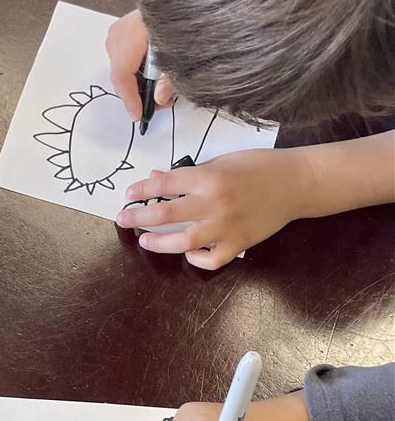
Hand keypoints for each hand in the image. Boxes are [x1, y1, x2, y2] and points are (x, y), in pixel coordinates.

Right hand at [105, 9, 174, 120]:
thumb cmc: (187, 16)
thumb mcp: (182, 53)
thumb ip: (170, 79)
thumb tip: (159, 99)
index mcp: (133, 34)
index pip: (122, 74)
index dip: (129, 99)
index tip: (138, 115)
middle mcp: (121, 31)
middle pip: (121, 72)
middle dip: (137, 92)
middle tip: (154, 105)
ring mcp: (120, 27)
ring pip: (122, 65)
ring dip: (138, 81)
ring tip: (159, 89)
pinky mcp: (126, 26)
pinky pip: (125, 54)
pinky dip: (138, 67)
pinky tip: (153, 74)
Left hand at [116, 146, 313, 268]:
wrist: (296, 182)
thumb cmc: (258, 166)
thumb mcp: (222, 161)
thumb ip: (189, 174)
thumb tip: (156, 180)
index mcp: (209, 177)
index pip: (165, 184)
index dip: (142, 190)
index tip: (128, 195)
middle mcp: (214, 203)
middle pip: (165, 213)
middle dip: (139, 217)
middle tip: (123, 219)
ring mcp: (226, 226)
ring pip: (183, 241)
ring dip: (159, 242)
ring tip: (145, 240)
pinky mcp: (239, 244)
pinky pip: (212, 260)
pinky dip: (197, 259)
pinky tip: (188, 253)